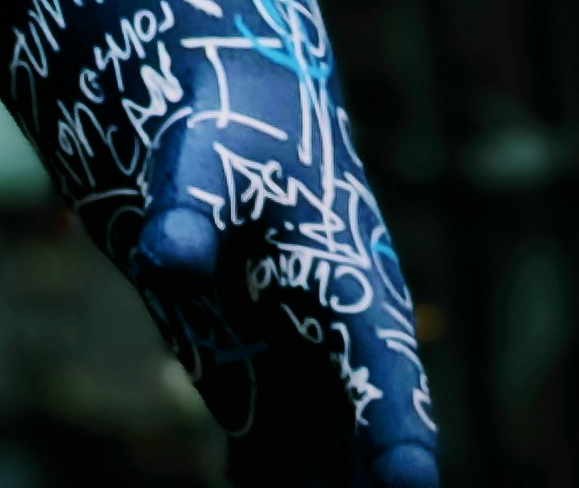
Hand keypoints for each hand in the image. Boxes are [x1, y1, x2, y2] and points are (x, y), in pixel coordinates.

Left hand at [130, 98, 436, 487]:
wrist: (217, 128)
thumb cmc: (235, 132)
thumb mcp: (210, 160)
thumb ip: (192, 211)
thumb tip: (168, 261)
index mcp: (358, 294)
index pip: (390, 377)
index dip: (400, 438)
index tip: (410, 486)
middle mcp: (339, 351)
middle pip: (363, 449)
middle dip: (360, 484)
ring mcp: (295, 376)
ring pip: (317, 466)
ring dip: (310, 487)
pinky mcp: (245, 383)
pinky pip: (263, 460)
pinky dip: (257, 483)